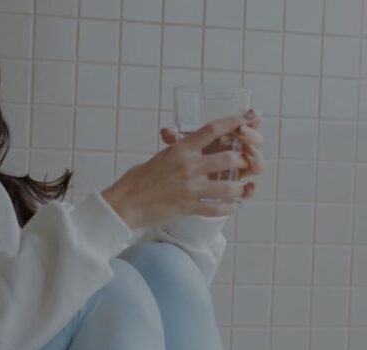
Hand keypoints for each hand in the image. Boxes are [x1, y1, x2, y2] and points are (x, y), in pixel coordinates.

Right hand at [101, 111, 258, 229]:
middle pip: (230, 158)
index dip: (234, 122)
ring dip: (240, 188)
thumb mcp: (159, 158)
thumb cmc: (137, 180)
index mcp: (180, 150)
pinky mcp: (188, 207)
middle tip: (245, 164)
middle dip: (243, 161)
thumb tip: (187, 146)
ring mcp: (190, 188)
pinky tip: (233, 206)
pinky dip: (230, 208)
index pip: (212, 129)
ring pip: (229, 186)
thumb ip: (177, 152)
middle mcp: (188, 166)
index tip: (248, 118)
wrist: (124, 203)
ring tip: (242, 188)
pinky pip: (218, 209)